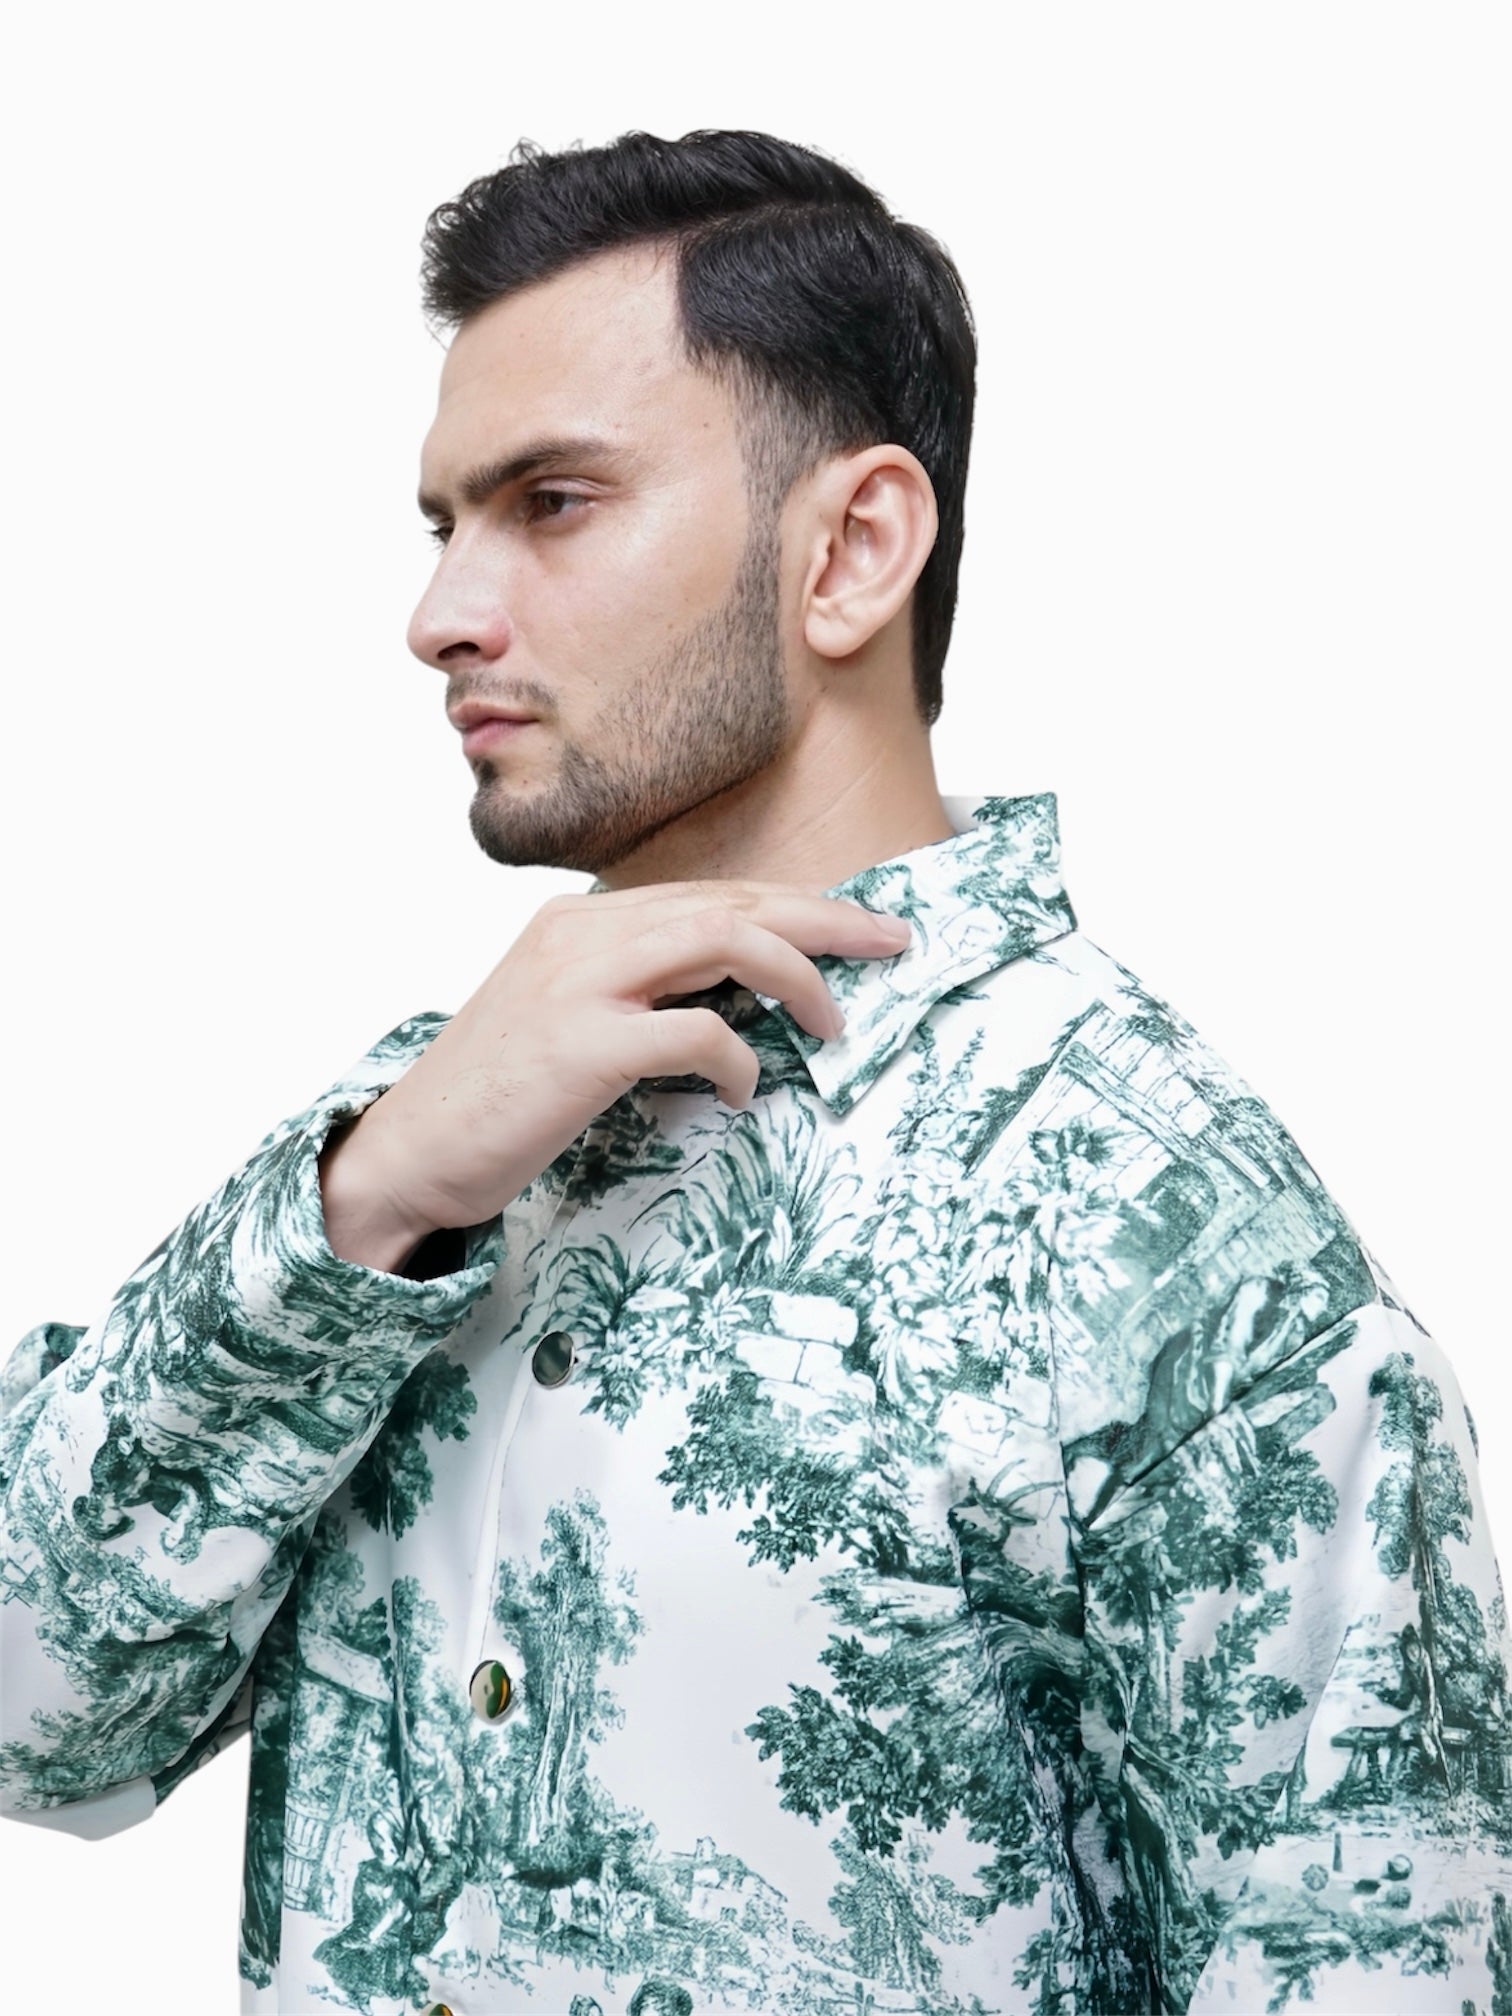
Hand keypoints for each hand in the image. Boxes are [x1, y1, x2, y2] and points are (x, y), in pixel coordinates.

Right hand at [326, 881, 912, 1244]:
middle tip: (893, 943)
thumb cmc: (495, 1098)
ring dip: (799, 978)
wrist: (409, 1152)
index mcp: (580, 921)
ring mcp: (578, 983)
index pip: (711, 894)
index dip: (796, 907)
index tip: (860, 927)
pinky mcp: (581, 1044)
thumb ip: (637, 989)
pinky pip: (696, 1031)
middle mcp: (581, 934)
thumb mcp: (567, 1017)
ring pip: (724, 940)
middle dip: (826, 919)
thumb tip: (733, 996)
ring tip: (834, 1024)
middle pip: (732, 901)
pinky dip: (739, 1059)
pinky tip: (745, 1091)